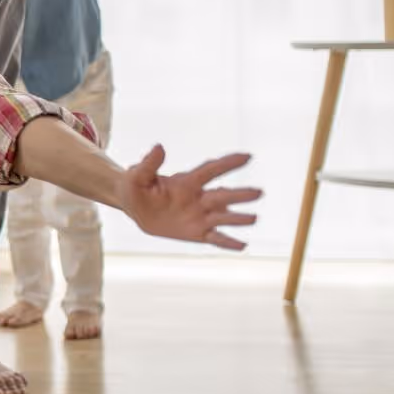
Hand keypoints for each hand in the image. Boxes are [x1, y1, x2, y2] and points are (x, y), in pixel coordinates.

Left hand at [115, 146, 261, 249]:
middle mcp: (198, 199)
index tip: (247, 156)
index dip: (227, 163)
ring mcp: (199, 216)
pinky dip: (228, 242)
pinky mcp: (196, 233)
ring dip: (237, 218)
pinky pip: (215, 238)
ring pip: (222, 217)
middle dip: (239, 195)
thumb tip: (158, 147)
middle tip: (259, 192)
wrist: (135, 208)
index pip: (210, 171)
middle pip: (221, 196)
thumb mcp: (137, 176)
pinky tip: (243, 246)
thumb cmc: (136, 187)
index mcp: (186, 183)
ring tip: (254, 218)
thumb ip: (148, 164)